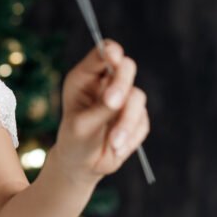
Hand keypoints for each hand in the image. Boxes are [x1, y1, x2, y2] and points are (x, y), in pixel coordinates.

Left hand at [53, 39, 149, 183]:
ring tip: (113, 143)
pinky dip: (130, 136)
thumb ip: (101, 109)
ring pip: (137, 97)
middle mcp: (106, 83)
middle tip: (112, 102)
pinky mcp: (136, 116)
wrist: (82, 165)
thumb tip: (120, 97)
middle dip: (122, 85)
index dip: (111, 51)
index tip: (114, 58)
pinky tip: (115, 147)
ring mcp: (123, 98)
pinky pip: (142, 121)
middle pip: (126, 67)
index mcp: (86, 77)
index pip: (103, 53)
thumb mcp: (82, 126)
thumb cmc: (74, 141)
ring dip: (126, 122)